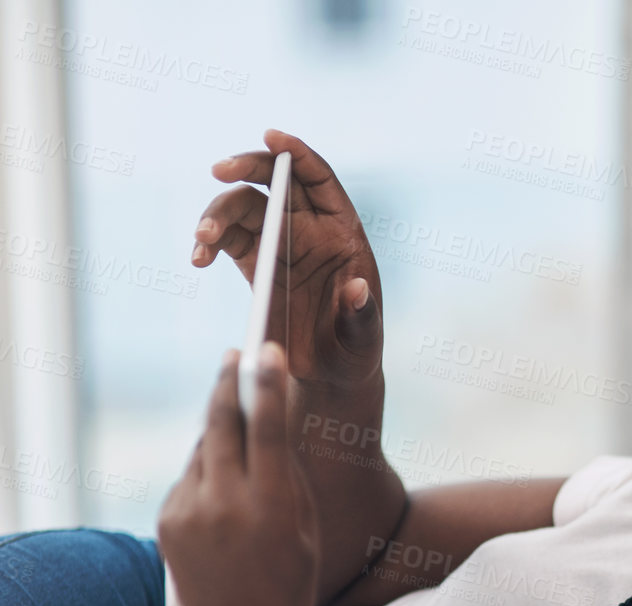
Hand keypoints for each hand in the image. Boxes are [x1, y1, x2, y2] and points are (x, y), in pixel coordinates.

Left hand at [158, 343, 321, 605]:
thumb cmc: (292, 579)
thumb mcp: (305, 525)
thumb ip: (286, 473)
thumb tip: (264, 420)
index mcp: (272, 505)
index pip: (268, 427)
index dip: (267, 383)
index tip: (267, 348)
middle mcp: (226, 504)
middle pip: (221, 423)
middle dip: (228, 384)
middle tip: (235, 354)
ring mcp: (189, 513)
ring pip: (203, 451)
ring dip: (220, 439)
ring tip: (240, 446)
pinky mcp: (166, 523)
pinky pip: (188, 481)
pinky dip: (205, 478)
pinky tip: (222, 502)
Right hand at [192, 129, 382, 392]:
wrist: (328, 373)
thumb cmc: (354, 351)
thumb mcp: (363, 338)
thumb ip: (361, 315)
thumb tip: (356, 289)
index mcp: (342, 232)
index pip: (320, 179)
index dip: (298, 153)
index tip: (273, 136)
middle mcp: (309, 229)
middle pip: (275, 181)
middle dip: (247, 168)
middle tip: (219, 171)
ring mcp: (277, 242)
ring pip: (242, 207)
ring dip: (217, 214)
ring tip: (202, 238)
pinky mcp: (252, 262)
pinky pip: (224, 239)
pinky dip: (208, 243)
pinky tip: (199, 257)